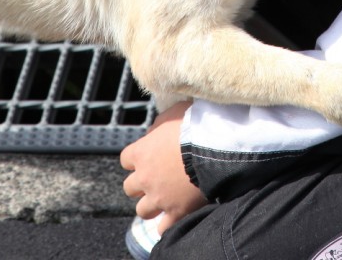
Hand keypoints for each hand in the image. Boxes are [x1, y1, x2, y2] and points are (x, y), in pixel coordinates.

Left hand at [120, 101, 207, 233]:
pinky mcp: (176, 212)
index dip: (137, 158)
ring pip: (142, 210)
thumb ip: (159, 125)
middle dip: (142, 183)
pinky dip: (167, 223)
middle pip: (130, 187)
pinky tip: (175, 215)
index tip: (149, 156)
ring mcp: (159, 197)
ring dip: (152, 204)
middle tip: (157, 178)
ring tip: (166, 197)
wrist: (215, 145)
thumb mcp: (173, 113)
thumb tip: (152, 133)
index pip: (126, 159)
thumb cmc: (195, 124)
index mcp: (142, 152)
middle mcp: (145, 177)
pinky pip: (163, 228)